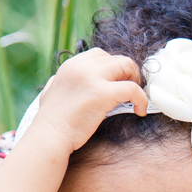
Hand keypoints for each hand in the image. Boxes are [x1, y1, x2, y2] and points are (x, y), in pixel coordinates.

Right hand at [26, 48, 148, 151]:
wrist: (49, 136)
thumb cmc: (51, 121)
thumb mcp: (51, 91)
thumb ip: (62, 81)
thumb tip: (60, 80)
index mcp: (71, 65)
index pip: (101, 55)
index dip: (114, 67)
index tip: (118, 82)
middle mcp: (82, 66)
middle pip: (117, 58)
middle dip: (128, 72)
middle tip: (131, 90)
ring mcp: (92, 78)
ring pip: (127, 66)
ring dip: (136, 80)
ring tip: (136, 98)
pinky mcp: (102, 93)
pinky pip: (133, 89)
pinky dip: (141, 99)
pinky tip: (139, 111)